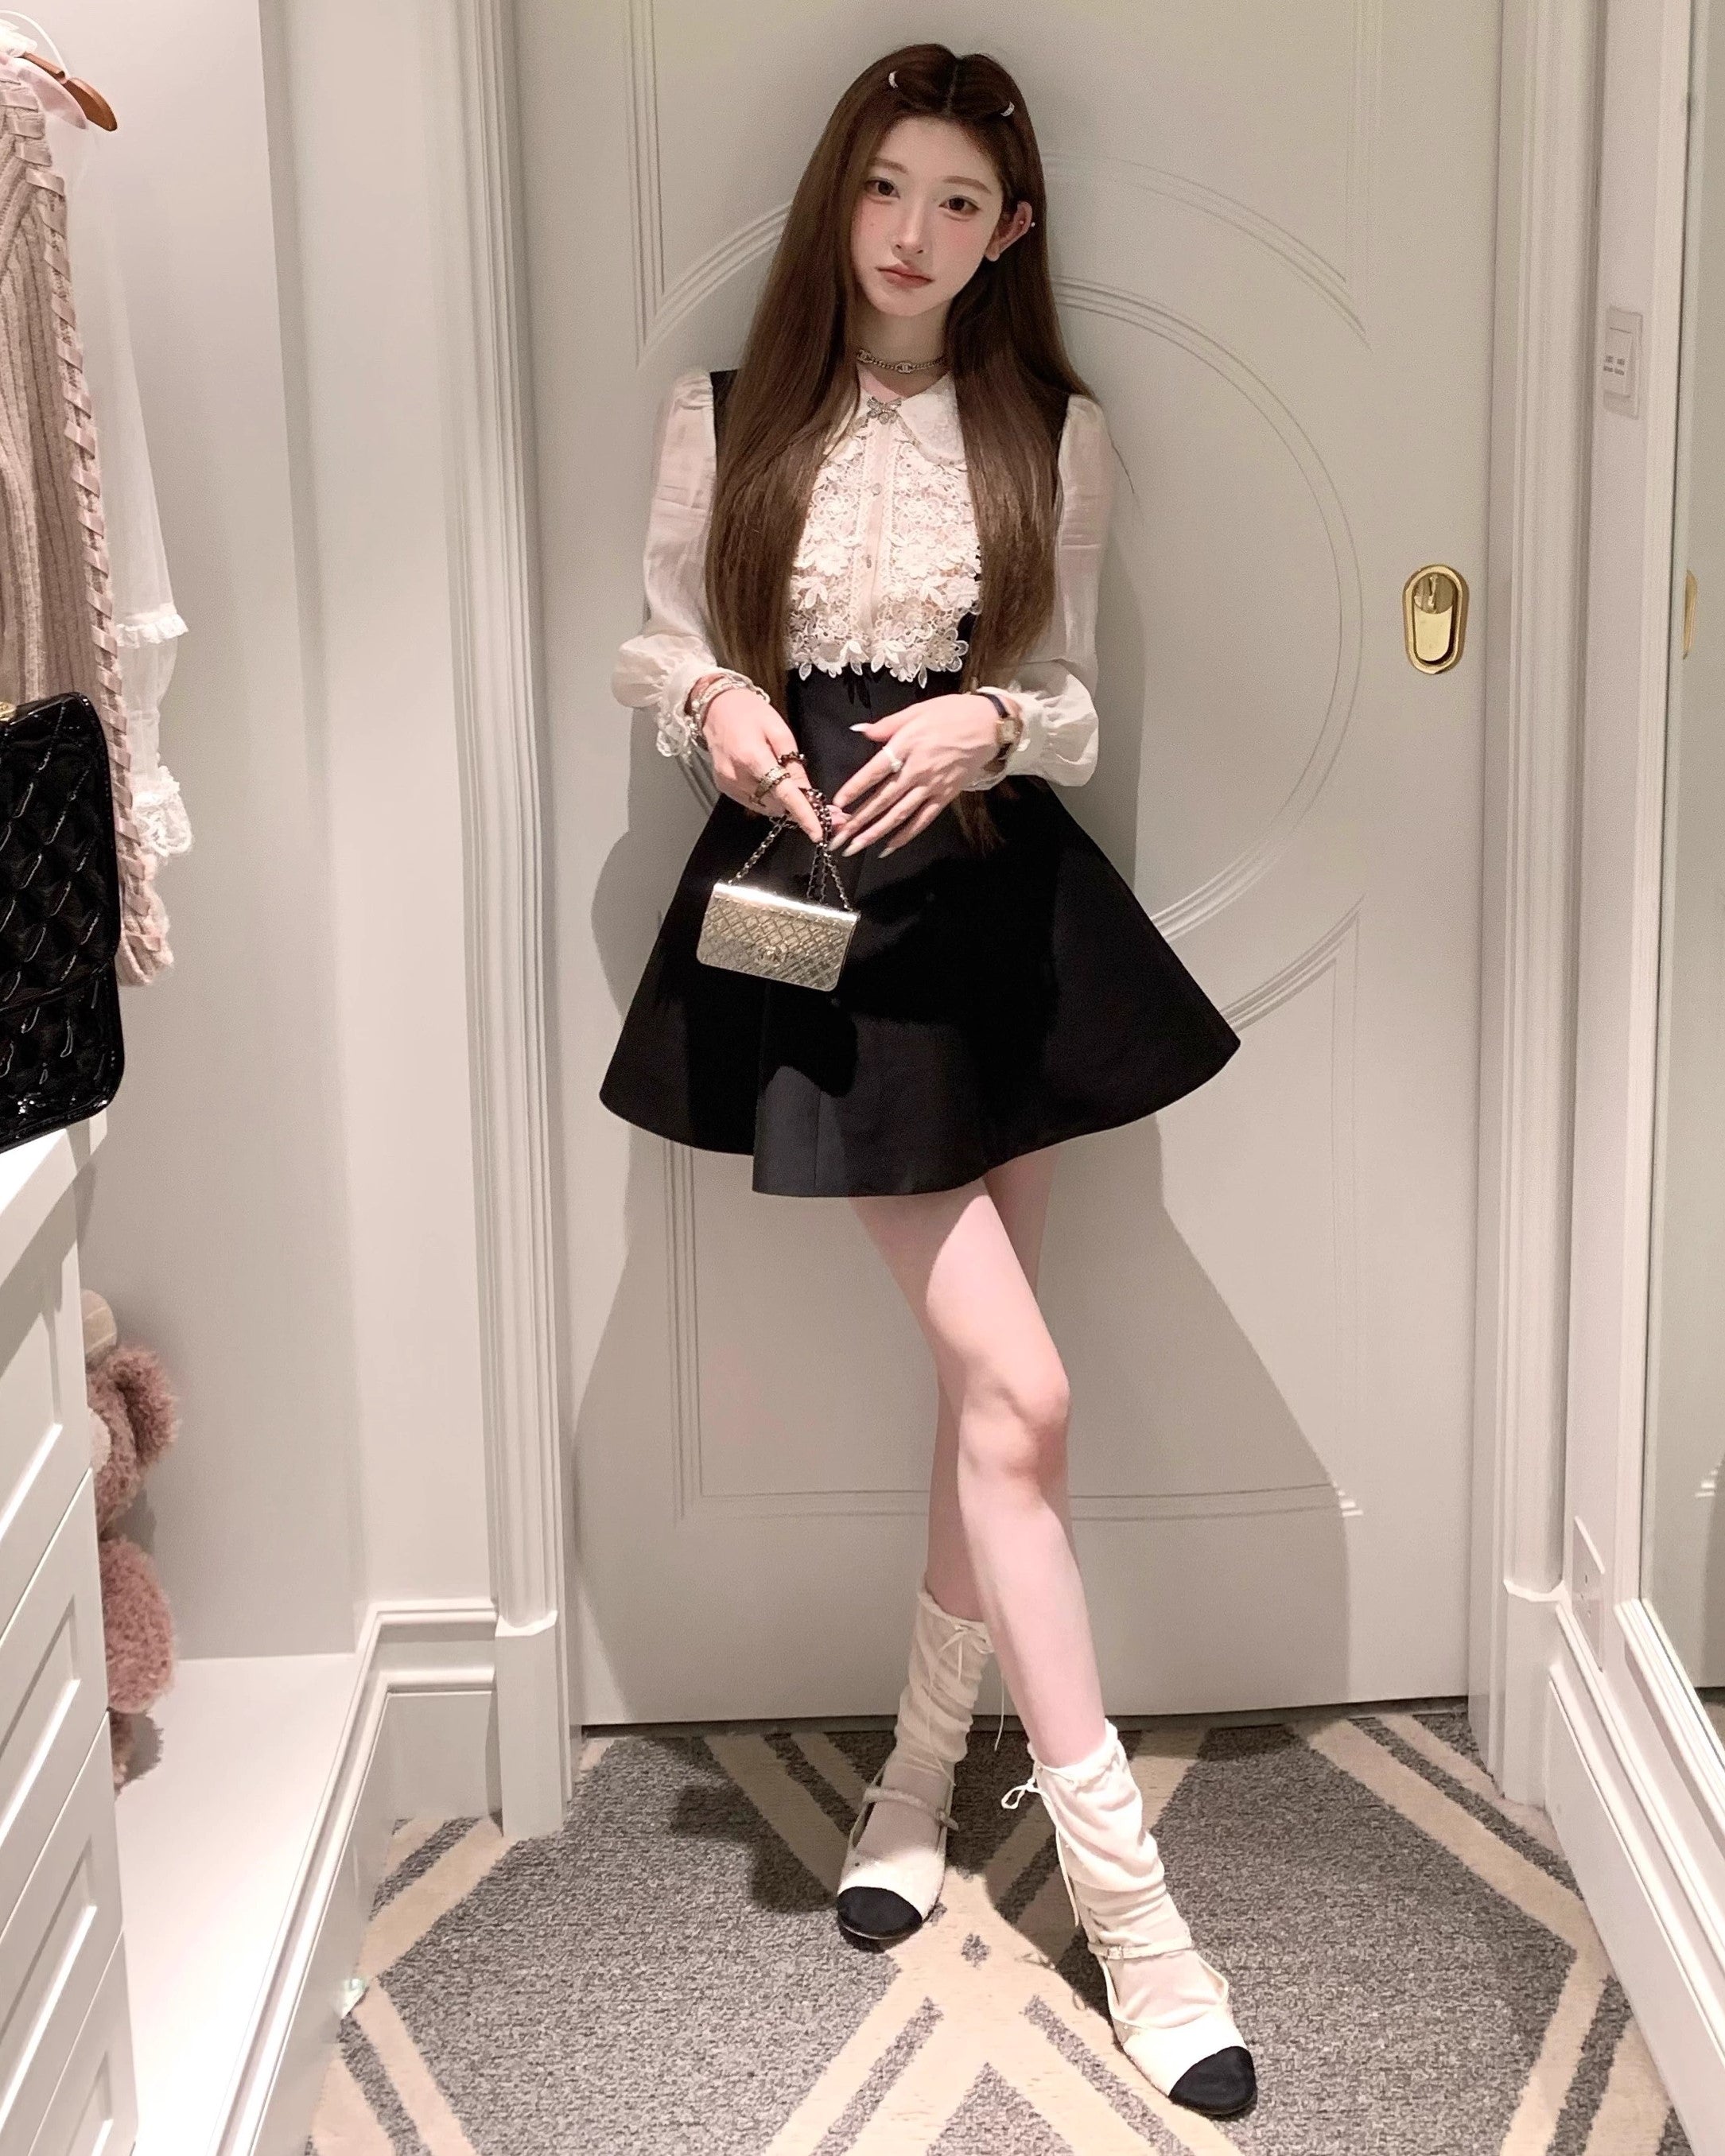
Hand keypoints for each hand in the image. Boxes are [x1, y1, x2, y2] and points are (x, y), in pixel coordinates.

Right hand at [697, 682, 824, 843]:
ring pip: (766, 806)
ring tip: (792, 786)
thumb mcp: (779, 731)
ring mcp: (728, 785)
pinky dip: (767, 797)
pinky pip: (753, 801)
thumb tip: (807, 791)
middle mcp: (737, 776)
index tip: (818, 833)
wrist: (715, 706)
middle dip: (799, 806)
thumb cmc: (749, 712)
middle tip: (819, 804)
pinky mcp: (724, 787)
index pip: (784, 795)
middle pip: (777, 804)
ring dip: (783, 803)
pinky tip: (770, 780)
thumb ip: (793, 764)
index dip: (804, 815)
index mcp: (753, 758)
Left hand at [828, 693, 1005, 855]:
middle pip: (883, 799)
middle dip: (858, 821)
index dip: (854, 789)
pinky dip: (905, 835)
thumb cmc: (952, 713)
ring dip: (876, 833)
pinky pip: (922, 820)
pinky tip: (889, 847)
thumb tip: (860, 730)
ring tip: (856, 847)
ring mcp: (932, 785)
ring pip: (899, 814)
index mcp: (906, 745)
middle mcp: (917, 769)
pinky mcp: (945, 796)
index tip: (837, 804)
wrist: (989, 725)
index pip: (874, 772)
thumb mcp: (916, 711)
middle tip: (838, 838)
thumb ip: (886, 725)